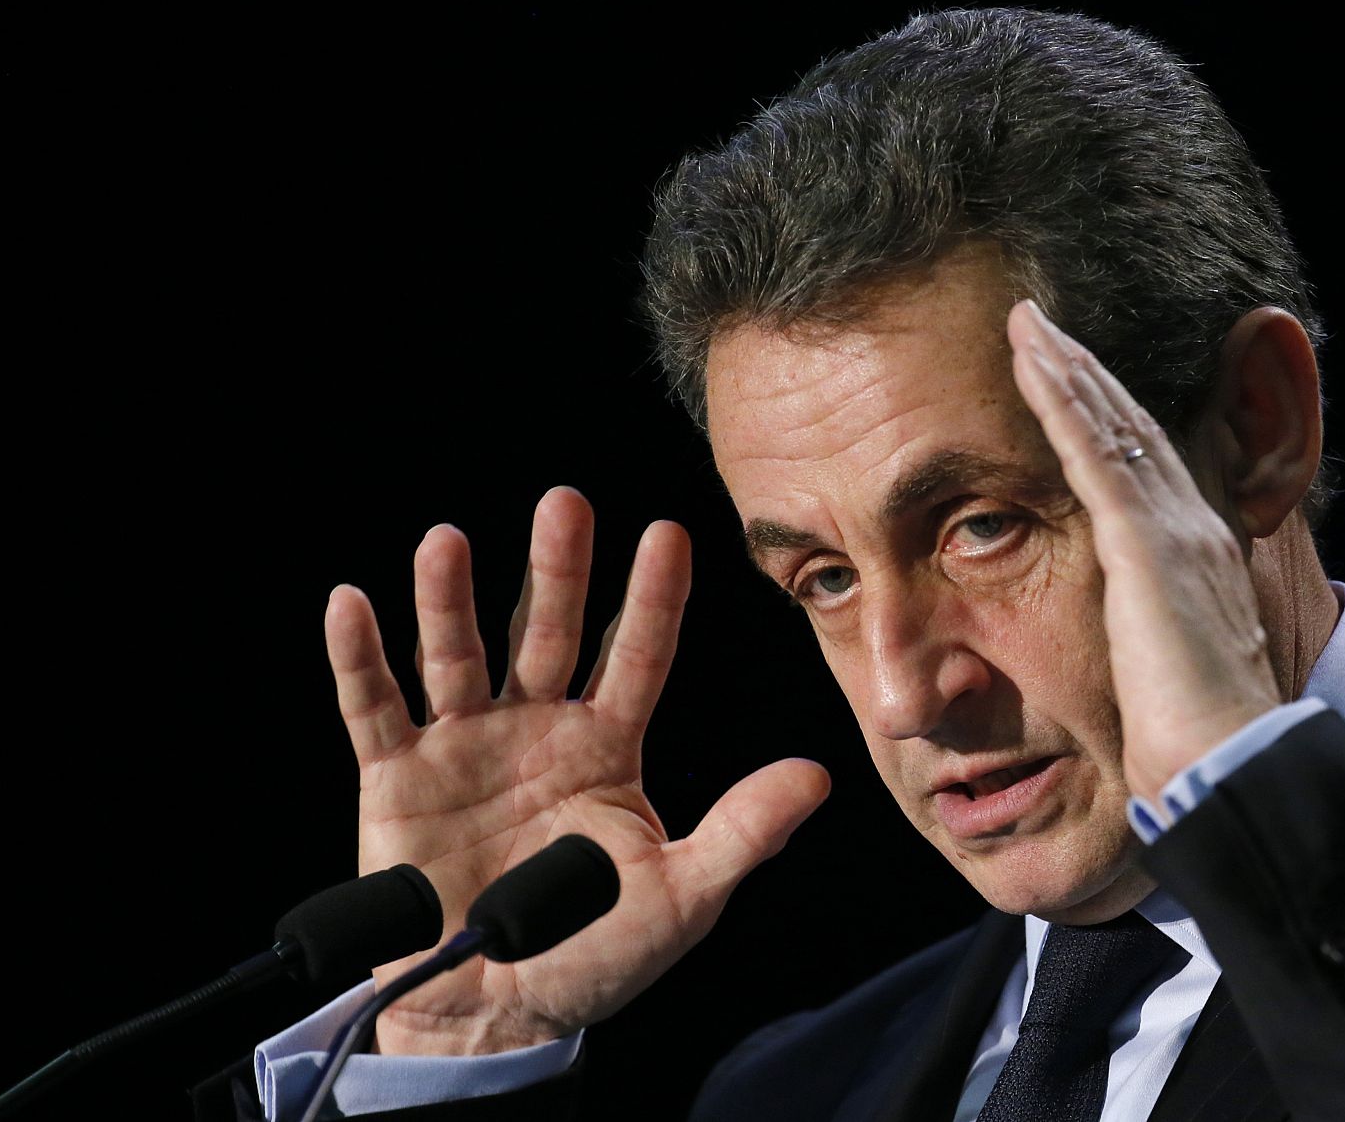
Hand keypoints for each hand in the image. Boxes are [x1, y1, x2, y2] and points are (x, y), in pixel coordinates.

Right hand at [324, 487, 830, 1054]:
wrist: (490, 1015)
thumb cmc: (591, 955)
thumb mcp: (679, 897)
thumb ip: (743, 833)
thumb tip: (818, 777)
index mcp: (607, 745)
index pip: (638, 656)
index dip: (654, 599)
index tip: (669, 533)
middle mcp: (536, 727)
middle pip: (549, 634)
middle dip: (557, 571)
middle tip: (565, 503)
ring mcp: (464, 746)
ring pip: (458, 656)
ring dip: (450, 601)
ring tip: (448, 543)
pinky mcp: (396, 778)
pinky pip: (375, 709)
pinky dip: (359, 660)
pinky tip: (351, 604)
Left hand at [1007, 301, 1280, 803]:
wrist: (1226, 763)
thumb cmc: (1189, 740)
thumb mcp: (1161, 670)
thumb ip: (1144, 635)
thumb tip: (1124, 643)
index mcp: (1194, 558)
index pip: (1143, 465)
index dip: (1107, 414)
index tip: (1069, 377)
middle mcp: (1190, 529)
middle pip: (1130, 428)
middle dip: (1086, 372)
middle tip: (1041, 325)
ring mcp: (1171, 530)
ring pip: (1112, 424)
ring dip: (1066, 367)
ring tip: (1026, 323)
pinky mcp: (1145, 543)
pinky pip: (1094, 451)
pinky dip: (1062, 400)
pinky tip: (1032, 359)